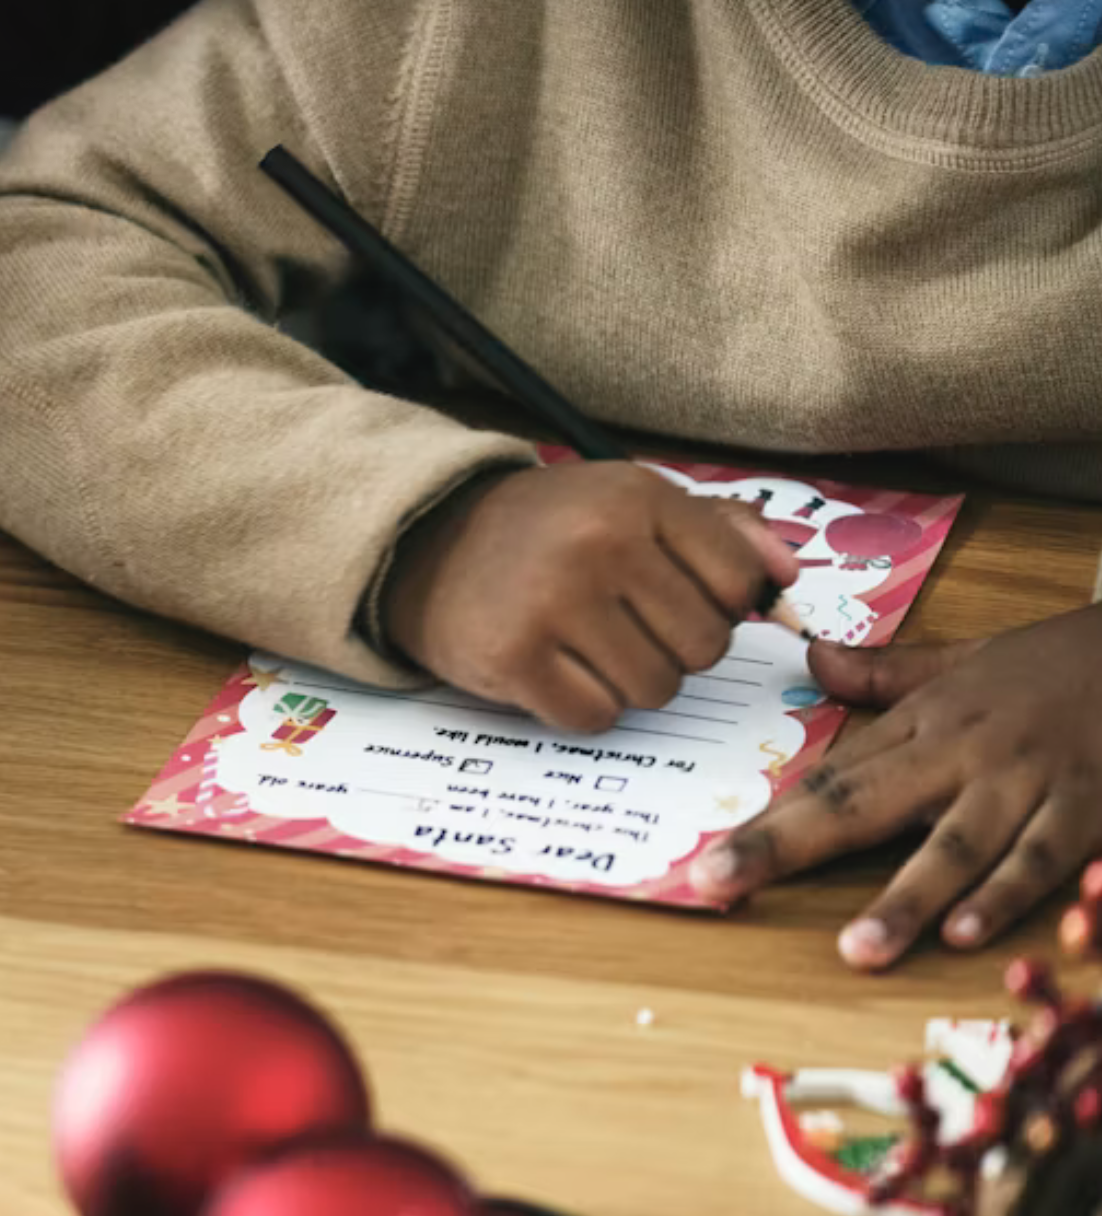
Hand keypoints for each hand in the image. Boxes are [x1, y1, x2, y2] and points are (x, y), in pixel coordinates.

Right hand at [383, 462, 797, 730]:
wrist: (428, 545)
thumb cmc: (545, 531)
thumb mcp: (626, 503)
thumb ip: (716, 533)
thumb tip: (787, 579)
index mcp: (637, 497)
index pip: (736, 584)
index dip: (716, 607)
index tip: (671, 600)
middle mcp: (600, 544)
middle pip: (704, 648)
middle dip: (675, 652)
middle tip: (625, 630)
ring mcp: (554, 602)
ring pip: (655, 690)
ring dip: (630, 685)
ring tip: (587, 650)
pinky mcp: (514, 658)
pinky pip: (595, 718)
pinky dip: (582, 708)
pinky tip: (554, 672)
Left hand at [690, 611, 1101, 969]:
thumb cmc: (1056, 664)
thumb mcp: (964, 658)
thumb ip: (887, 673)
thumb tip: (812, 660)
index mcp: (923, 725)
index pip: (828, 780)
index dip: (766, 823)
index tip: (708, 863)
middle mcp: (960, 754)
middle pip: (861, 804)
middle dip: (787, 847)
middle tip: (723, 884)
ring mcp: (1024, 783)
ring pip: (955, 846)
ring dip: (905, 898)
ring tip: (858, 948)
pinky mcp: (1088, 808)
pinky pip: (1042, 858)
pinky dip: (1007, 896)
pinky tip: (967, 935)